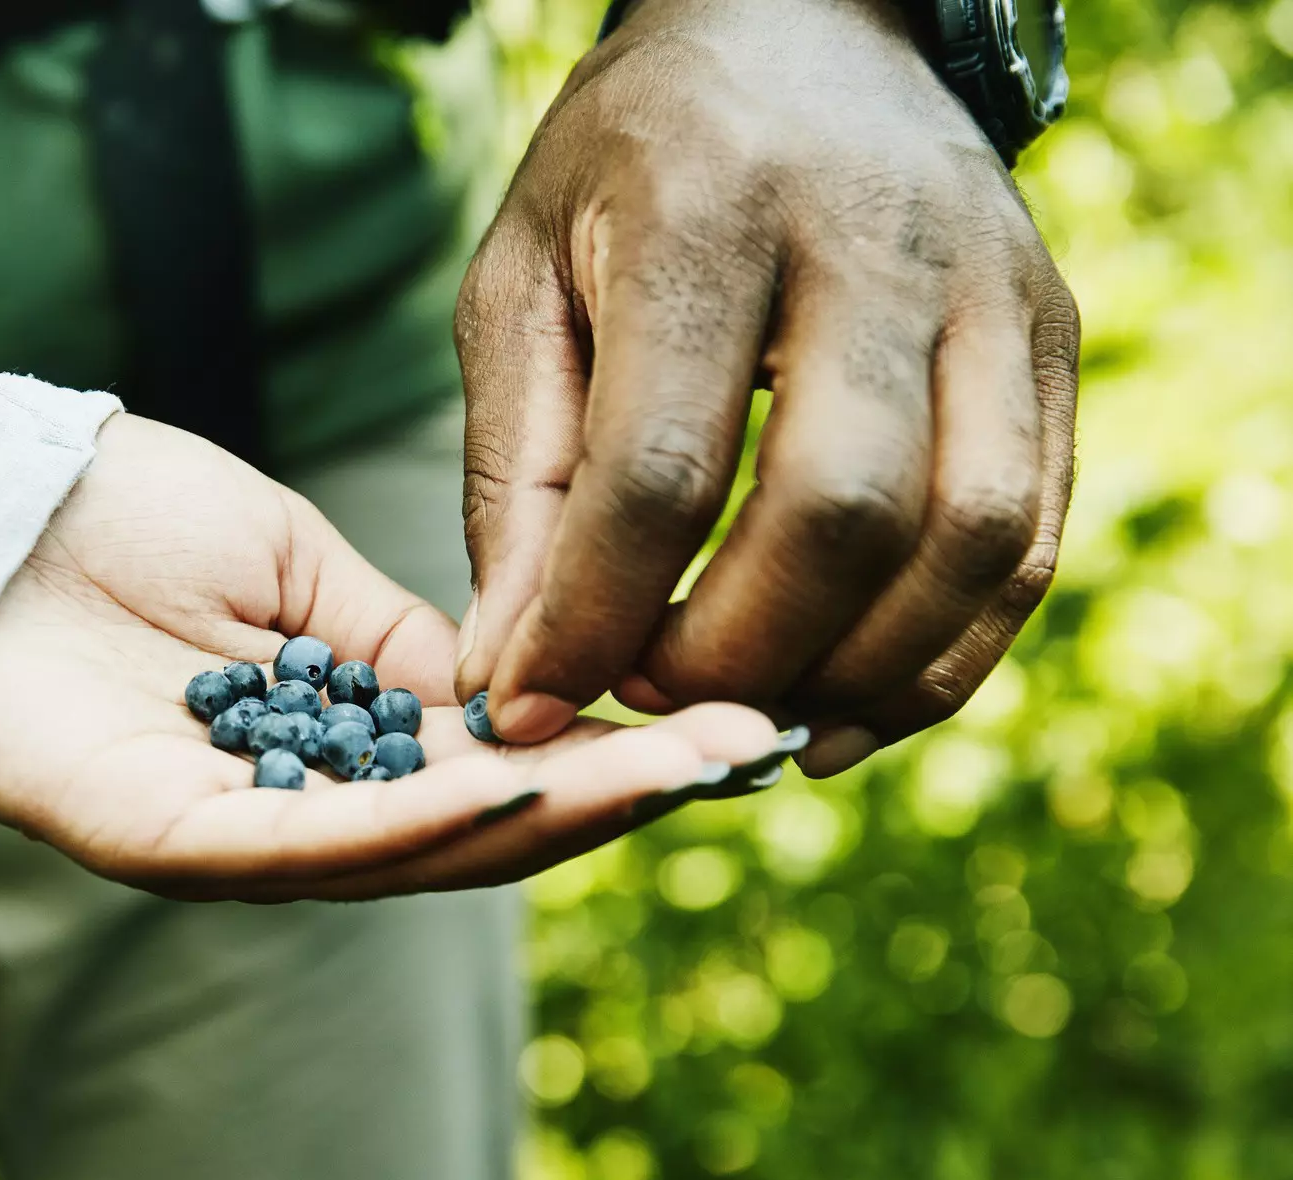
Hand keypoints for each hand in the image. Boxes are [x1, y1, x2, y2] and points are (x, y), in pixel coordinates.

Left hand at [0, 415, 789, 902]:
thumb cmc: (110, 523)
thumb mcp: (296, 568)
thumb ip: (399, 642)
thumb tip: (516, 684)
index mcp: (337, 743)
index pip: (499, 766)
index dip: (616, 750)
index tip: (729, 714)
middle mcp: (298, 809)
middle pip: (481, 828)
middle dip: (619, 792)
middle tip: (743, 753)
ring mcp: (233, 836)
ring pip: (418, 850)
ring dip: (553, 816)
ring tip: (672, 771)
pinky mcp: (161, 842)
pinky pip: (311, 847)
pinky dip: (420, 824)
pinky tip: (522, 787)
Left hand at [453, 0, 1079, 775]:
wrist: (798, 29)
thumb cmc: (631, 171)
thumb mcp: (521, 284)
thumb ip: (516, 481)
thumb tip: (519, 672)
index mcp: (707, 209)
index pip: (664, 464)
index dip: (595, 617)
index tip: (536, 702)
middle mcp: (873, 240)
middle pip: (838, 510)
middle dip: (733, 654)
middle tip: (651, 700)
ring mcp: (991, 286)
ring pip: (967, 538)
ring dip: (851, 675)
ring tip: (746, 722)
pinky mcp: (1052, 336)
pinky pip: (1027, 539)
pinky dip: (942, 656)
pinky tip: (843, 702)